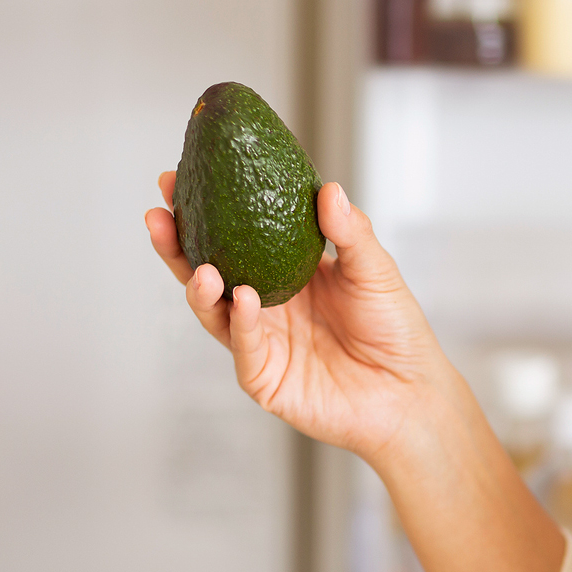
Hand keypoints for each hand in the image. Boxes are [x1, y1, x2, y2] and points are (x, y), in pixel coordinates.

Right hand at [145, 172, 565, 571]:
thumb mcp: (375, 271)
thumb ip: (350, 233)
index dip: (202, 210)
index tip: (175, 178)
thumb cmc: (395, 330)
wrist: (411, 392)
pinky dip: (244, 326)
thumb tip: (328, 189)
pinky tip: (244, 301)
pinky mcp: (266, 381)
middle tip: (160, 214)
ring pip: (215, 314)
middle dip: (178, 246)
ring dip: (202, 289)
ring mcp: (260, 344)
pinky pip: (247, 351)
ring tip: (203, 266)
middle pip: (206, 273)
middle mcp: (263, 307)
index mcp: (282, 273)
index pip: (232, 236)